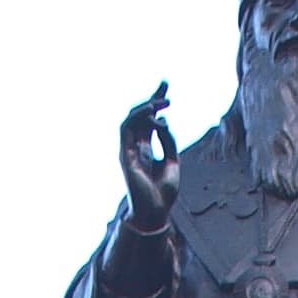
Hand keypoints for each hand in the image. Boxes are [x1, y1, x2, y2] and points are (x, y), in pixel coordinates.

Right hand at [120, 82, 178, 232]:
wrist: (155, 213)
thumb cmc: (163, 194)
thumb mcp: (173, 162)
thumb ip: (168, 142)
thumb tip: (163, 122)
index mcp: (147, 150)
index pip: (150, 121)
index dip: (157, 104)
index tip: (166, 89)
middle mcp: (136, 148)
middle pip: (141, 116)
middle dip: (152, 98)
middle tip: (165, 84)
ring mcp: (128, 150)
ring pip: (132, 119)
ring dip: (146, 106)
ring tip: (161, 101)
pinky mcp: (124, 154)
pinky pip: (126, 128)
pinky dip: (138, 117)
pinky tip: (152, 111)